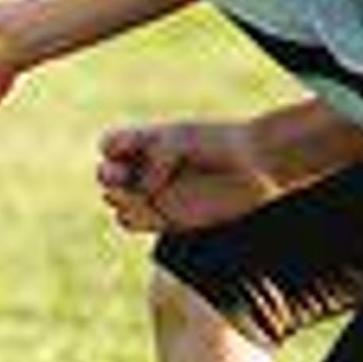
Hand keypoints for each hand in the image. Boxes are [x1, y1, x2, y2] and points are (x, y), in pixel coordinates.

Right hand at [94, 117, 278, 234]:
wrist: (254, 165)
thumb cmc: (218, 143)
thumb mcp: (181, 138)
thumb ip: (157, 158)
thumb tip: (144, 192)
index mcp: (147, 142)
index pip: (110, 145)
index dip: (111, 147)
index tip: (131, 145)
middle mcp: (147, 169)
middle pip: (107, 174)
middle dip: (108, 175)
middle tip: (120, 177)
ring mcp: (157, 194)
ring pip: (116, 201)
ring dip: (118, 200)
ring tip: (137, 196)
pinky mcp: (169, 219)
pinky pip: (134, 223)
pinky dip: (131, 219)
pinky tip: (151, 211)